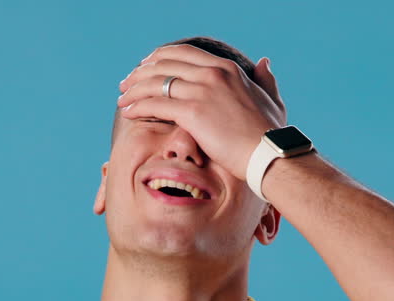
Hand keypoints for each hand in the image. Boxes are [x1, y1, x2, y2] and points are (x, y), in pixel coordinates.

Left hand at [117, 45, 286, 180]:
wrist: (268, 154)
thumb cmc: (269, 133)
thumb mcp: (270, 99)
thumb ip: (265, 79)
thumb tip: (263, 62)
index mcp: (226, 68)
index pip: (182, 54)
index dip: (159, 59)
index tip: (145, 68)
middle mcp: (212, 74)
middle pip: (164, 64)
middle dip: (140, 73)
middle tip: (127, 84)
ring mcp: (202, 91)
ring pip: (156, 83)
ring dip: (134, 90)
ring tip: (123, 99)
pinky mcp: (193, 112)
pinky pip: (156, 104)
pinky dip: (139, 106)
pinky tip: (129, 113)